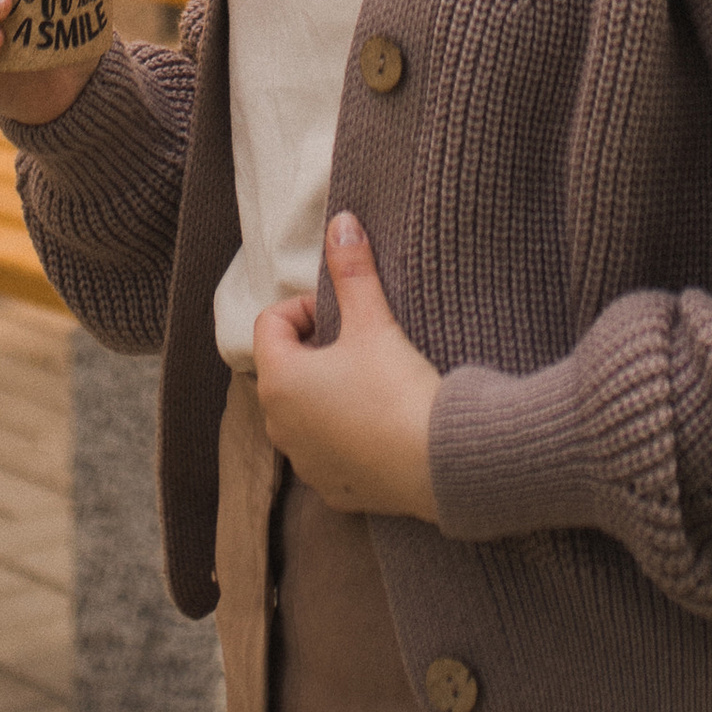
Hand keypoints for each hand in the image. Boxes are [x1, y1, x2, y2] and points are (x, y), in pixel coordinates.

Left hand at [253, 211, 441, 518]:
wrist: (440, 462)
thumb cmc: (398, 389)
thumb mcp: (373, 322)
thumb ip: (351, 271)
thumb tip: (341, 222)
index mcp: (279, 380)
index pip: (271, 323)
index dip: (307, 308)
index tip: (345, 314)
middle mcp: (278, 425)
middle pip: (284, 367)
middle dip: (316, 350)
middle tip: (360, 344)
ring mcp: (303, 462)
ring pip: (302, 411)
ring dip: (326, 393)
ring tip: (372, 384)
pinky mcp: (330, 489)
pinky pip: (325, 451)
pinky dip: (343, 435)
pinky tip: (379, 426)